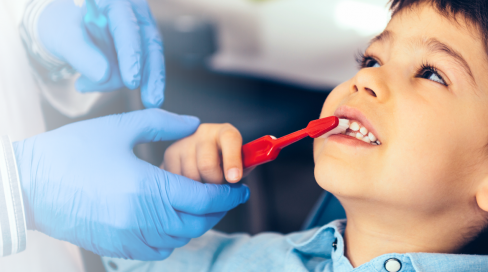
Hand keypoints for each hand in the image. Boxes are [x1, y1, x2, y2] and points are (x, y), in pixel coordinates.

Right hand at [12, 109, 249, 259]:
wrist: (29, 185)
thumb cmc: (71, 153)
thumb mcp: (120, 128)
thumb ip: (163, 123)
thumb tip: (193, 123)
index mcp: (149, 188)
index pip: (205, 198)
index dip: (229, 194)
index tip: (241, 188)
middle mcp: (144, 219)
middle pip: (198, 223)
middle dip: (217, 209)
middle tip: (224, 195)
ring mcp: (129, 238)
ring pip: (180, 239)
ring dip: (195, 223)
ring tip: (197, 204)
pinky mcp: (117, 248)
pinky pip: (158, 250)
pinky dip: (172, 237)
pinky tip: (169, 219)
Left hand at [38, 0, 164, 107]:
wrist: (66, 26)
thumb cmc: (63, 24)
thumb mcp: (62, 36)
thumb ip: (81, 54)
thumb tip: (104, 76)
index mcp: (114, 1)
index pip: (128, 28)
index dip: (131, 55)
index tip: (131, 81)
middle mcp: (135, 12)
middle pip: (150, 44)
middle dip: (150, 75)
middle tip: (151, 101)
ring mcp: (143, 28)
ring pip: (151, 58)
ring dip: (140, 81)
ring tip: (112, 94)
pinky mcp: (144, 45)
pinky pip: (145, 66)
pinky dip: (130, 81)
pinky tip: (111, 90)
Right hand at [163, 123, 253, 183]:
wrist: (203, 155)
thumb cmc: (226, 162)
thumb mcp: (240, 163)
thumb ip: (242, 171)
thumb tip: (240, 188)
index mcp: (225, 132)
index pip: (230, 140)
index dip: (232, 161)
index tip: (234, 179)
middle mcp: (203, 133)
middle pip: (207, 164)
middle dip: (215, 183)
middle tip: (218, 188)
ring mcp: (184, 142)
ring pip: (190, 176)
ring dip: (199, 189)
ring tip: (205, 186)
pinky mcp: (169, 154)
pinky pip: (177, 180)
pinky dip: (186, 190)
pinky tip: (191, 187)